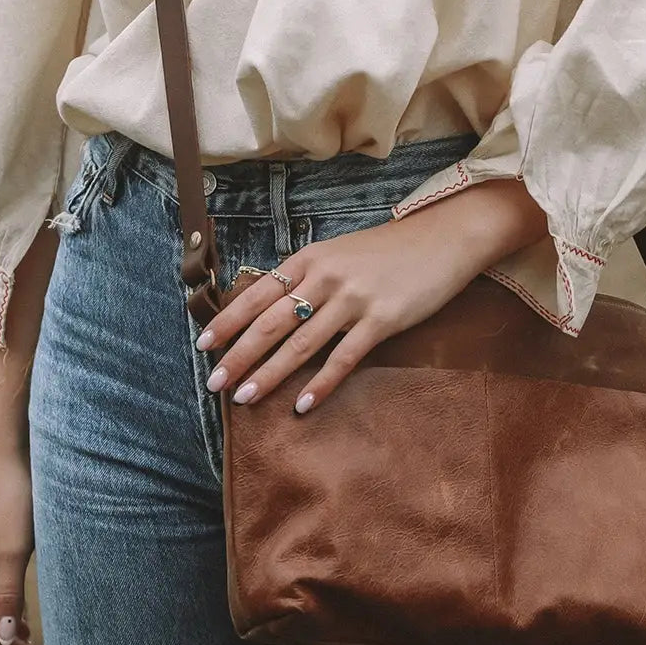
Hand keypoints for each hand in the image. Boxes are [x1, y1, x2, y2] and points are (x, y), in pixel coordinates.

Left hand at [194, 177, 547, 413]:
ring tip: (244, 397)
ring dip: (269, 373)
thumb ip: (307, 278)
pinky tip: (302, 405)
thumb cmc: (387, 251)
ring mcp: (354, 298)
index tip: (203, 346)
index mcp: (311, 258)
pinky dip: (320, 383)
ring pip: (301, 343)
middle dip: (239, 354)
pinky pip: (344, 357)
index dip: (229, 321)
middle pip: (272, 322)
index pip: (259, 293)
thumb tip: (269, 312)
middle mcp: (326, 277)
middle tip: (214, 383)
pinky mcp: (382, 319)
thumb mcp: (339, 253)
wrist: (442, 239)